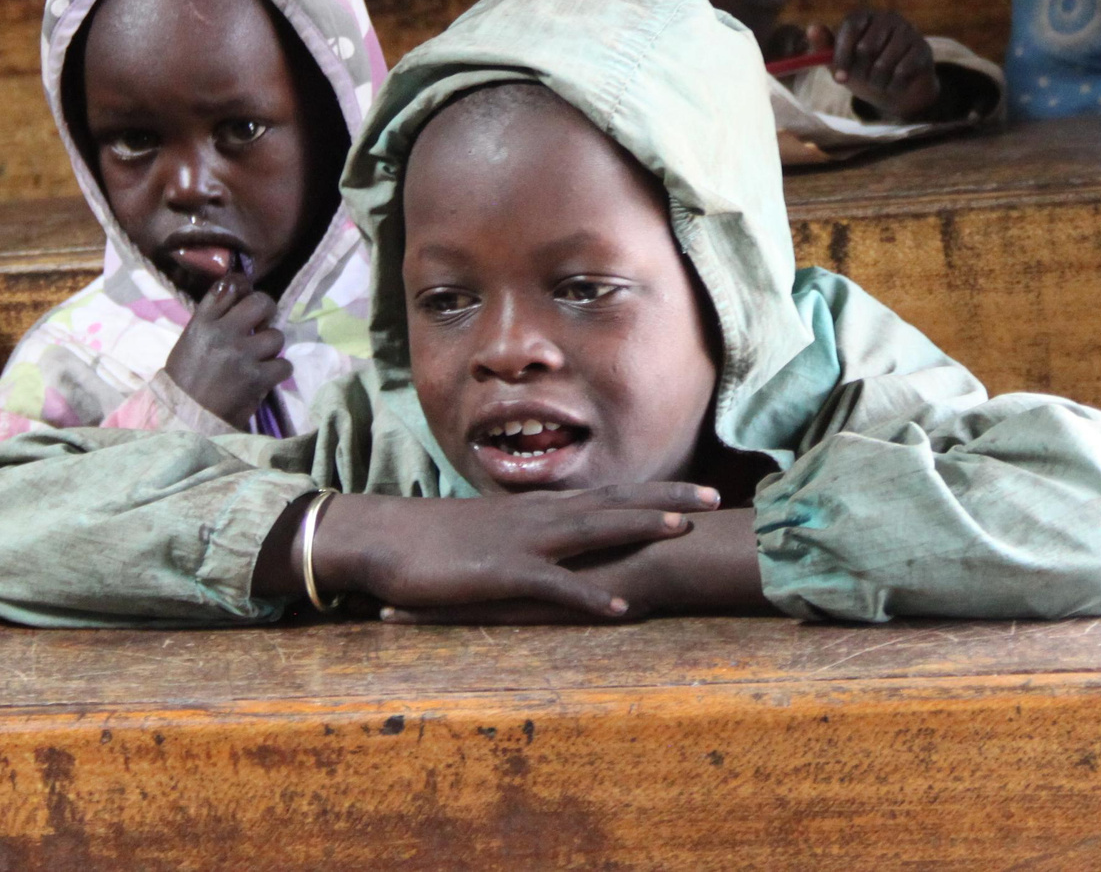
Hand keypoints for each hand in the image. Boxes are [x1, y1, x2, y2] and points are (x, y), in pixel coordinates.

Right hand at [163, 269, 292, 428]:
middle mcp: (223, 333)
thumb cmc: (185, 381)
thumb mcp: (190, 342)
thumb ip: (213, 320)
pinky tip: (266, 377)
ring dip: (271, 347)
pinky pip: (284, 365)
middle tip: (262, 324)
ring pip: (276, 336)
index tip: (247, 293)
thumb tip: (241, 300)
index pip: (228, 286)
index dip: (243, 285)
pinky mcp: (257, 378)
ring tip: (260, 358)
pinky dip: (278, 371)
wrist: (185, 419)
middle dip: (267, 311)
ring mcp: (242, 355)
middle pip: (261, 302)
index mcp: (202, 322)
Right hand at [294, 483, 721, 619]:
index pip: (608, 494)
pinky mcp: (501, 574)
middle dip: (666, 500)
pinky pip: (555, 587)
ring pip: (592, 531)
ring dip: (638, 528)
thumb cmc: (434, 541)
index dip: (655, 492)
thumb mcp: (491, 534)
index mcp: (538, 509)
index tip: (698, 490)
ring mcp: (522, 542)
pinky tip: (621, 609)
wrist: (382, 539)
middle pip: (613, 503)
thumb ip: (530, 535)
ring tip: (683, 531)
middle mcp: (538, 517)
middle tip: (718, 497)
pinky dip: (590, 596)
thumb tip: (562, 541)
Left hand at [830, 10, 940, 119]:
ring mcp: (908, 31)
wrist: (896, 88)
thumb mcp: (841, 61)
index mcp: (865, 15)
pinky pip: (902, 72)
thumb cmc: (863, 70)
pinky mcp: (923, 48)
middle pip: (866, 47)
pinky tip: (895, 84)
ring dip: (877, 82)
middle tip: (864, 79)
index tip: (839, 78)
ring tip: (879, 82)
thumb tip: (811, 28)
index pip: (851, 26)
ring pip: (884, 64)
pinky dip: (893, 86)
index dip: (842, 54)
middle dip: (861, 72)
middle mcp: (888, 17)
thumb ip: (824, 46)